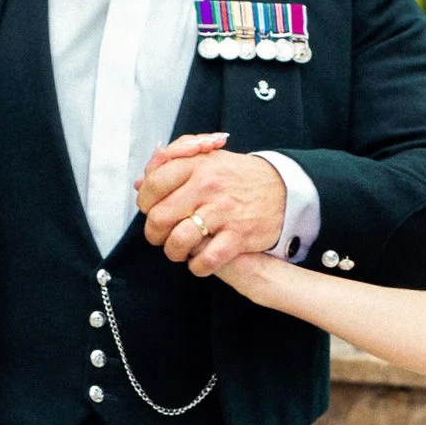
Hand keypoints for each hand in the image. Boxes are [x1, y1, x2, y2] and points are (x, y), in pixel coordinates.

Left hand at [138, 134, 290, 278]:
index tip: (151, 211)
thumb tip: (140, 184)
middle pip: (159, 217)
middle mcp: (207, 186)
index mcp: (196, 165)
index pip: (153, 185)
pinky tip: (200, 262)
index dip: (145, 203)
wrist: (285, 188)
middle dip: (154, 234)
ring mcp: (223, 212)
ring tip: (180, 251)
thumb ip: (173, 164)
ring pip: (178, 241)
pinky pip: (206, 259)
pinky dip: (198, 267)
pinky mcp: (239, 235)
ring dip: (174, 252)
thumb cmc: (239, 176)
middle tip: (162, 236)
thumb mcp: (208, 157)